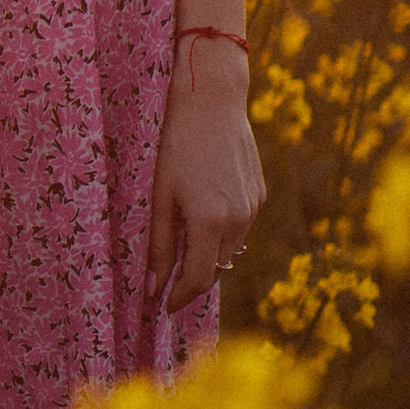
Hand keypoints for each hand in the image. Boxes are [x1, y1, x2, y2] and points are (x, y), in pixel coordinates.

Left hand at [144, 40, 262, 321]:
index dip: (180, 297)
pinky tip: (204, 216)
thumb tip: (151, 288)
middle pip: (215, 268)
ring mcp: (252, 207)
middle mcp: (238, 220)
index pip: (197, 278)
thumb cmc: (177, 145)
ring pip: (229, 250)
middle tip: (169, 285)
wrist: (212, 102)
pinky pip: (239, 227)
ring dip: (208, 256)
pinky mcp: (258, 194)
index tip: (164, 306)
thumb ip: (158, 246)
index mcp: (209, 222)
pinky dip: (222, 233)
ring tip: (183, 251)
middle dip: (192, 280)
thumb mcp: (160, 196)